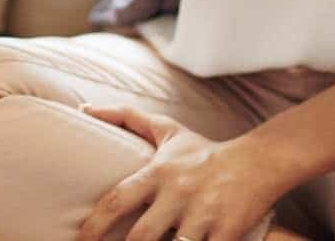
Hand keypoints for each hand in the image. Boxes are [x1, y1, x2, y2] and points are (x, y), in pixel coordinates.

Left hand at [76, 106, 279, 240]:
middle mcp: (177, 195)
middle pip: (141, 236)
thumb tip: (84, 107)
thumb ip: (125, 117)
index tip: (80, 240)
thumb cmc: (202, 151)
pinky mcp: (227, 233)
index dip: (94, 225)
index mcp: (157, 174)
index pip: (116, 201)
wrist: (255, 163)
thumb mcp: (165, 129)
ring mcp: (202, 216)